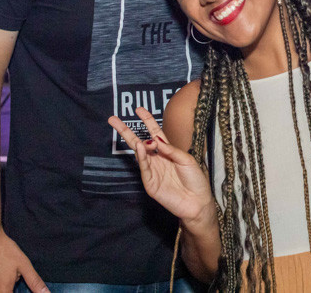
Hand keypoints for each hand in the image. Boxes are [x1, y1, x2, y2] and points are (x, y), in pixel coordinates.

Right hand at [0, 231, 47, 292]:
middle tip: (13, 278)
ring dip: (1, 288)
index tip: (17, 284)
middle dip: (9, 290)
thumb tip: (46, 292)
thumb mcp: (24, 265)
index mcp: (1, 291)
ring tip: (5, 274)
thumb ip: (34, 282)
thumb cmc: (4, 250)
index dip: (16, 292)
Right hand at [108, 107, 215, 228]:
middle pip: (139, 142)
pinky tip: (139, 147)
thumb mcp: (186, 159)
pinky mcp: (150, 183)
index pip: (154, 132)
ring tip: (127, 132)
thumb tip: (154, 139)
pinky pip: (144, 167)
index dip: (147, 121)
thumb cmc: (195, 180)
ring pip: (138, 154)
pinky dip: (141, 157)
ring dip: (133, 142)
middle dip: (126, 131)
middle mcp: (157, 159)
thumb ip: (171, 149)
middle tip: (113, 119)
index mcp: (167, 151)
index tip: (138, 109)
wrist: (198, 202)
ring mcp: (152, 171)